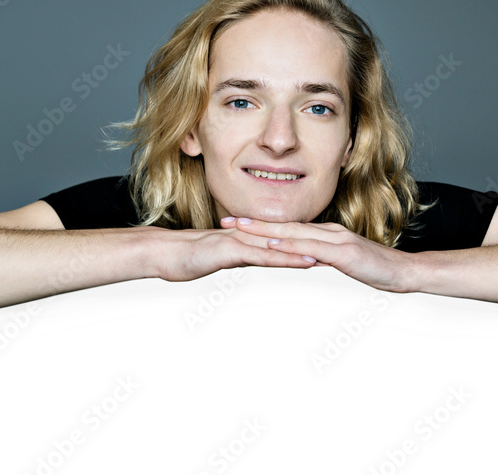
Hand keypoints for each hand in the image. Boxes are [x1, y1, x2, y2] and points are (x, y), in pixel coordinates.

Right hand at [145, 225, 317, 282]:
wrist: (161, 252)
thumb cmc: (184, 257)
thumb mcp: (216, 259)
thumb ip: (235, 257)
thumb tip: (249, 260)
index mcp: (244, 239)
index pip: (279, 242)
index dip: (302, 246)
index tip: (324, 252)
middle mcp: (246, 237)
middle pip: (285, 240)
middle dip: (310, 246)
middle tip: (336, 253)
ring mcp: (240, 242)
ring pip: (279, 246)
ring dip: (304, 251)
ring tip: (329, 257)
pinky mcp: (232, 251)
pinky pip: (263, 255)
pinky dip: (284, 257)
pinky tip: (300, 261)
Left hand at [219, 217, 416, 292]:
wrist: (404, 272)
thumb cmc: (377, 269)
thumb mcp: (344, 263)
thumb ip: (324, 258)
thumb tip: (305, 260)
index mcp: (326, 235)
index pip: (288, 228)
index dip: (261, 225)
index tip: (236, 224)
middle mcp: (327, 232)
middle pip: (284, 226)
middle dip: (253, 223)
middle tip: (226, 221)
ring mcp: (335, 240)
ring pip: (292, 233)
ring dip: (264, 230)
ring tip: (239, 228)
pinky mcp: (342, 252)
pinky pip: (311, 248)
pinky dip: (290, 245)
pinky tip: (272, 244)